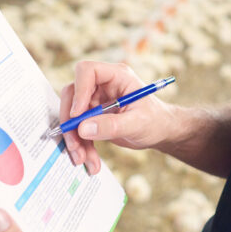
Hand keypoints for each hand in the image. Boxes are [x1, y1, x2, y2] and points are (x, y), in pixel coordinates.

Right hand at [61, 61, 176, 174]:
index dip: (79, 90)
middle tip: (75, 144)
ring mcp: (96, 99)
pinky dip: (81, 145)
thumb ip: (112, 125)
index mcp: (117, 76)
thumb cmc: (155, 120)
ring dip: (74, 138)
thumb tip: (83, 128)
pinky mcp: (93, 115)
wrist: (160, 131)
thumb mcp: (137, 124)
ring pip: (73, 115)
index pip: (88, 71)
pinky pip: (79, 128)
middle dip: (71, 122)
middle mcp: (103, 84)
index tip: (78, 114)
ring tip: (82, 159)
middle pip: (73, 94)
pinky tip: (90, 160)